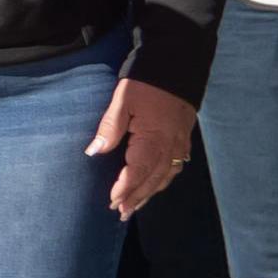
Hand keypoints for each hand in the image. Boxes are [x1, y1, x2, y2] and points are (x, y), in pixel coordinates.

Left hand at [88, 78, 195, 218]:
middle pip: (152, 179)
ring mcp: (179, 144)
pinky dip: (162, 181)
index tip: (112, 201)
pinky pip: (174, 168)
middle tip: (120, 212)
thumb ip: (110, 127)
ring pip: (165, 176)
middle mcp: (170, 146)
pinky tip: (155, 185)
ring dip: (149, 193)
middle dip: (136, 197)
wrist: (179, 64)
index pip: (137, 171)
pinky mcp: (184, 138)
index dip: (125, 188)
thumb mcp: (122, 99)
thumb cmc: (146, 81)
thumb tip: (94, 152)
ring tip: (134, 206)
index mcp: (153, 139)